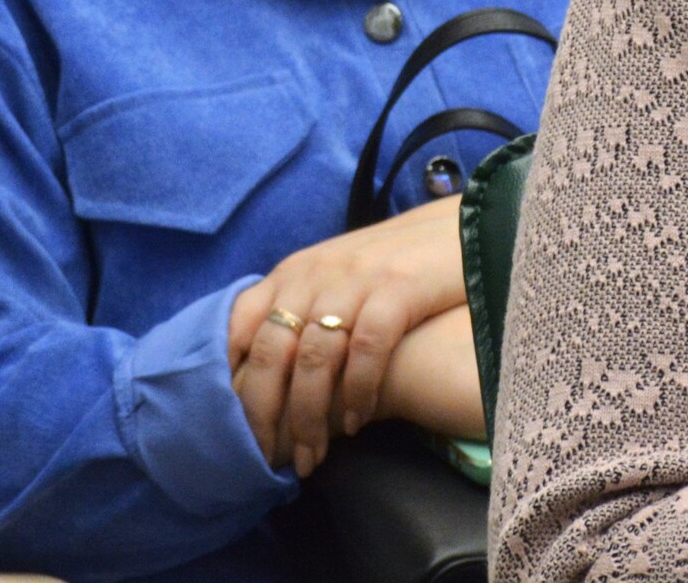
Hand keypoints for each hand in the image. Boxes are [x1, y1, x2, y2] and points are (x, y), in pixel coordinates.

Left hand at [227, 196, 467, 477]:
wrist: (459, 228)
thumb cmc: (392, 264)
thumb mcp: (333, 278)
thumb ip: (299, 311)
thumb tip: (263, 372)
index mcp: (293, 272)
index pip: (239, 325)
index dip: (229, 380)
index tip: (228, 426)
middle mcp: (316, 274)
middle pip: (272, 351)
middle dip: (265, 413)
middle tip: (267, 459)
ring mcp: (356, 280)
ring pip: (315, 358)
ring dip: (310, 415)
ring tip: (313, 454)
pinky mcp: (398, 289)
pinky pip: (367, 348)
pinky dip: (357, 390)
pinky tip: (356, 421)